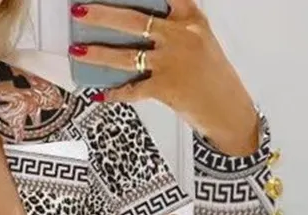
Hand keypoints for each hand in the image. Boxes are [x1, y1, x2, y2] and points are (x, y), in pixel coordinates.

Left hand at [69, 0, 259, 154]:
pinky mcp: (166, 88)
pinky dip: (116, 92)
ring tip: (78, 51)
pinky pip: (133, 90)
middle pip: (134, 21)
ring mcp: (172, 62)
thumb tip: (138, 26)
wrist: (229, 109)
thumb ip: (175, 25)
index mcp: (191, 19)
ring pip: (127, 56)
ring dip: (98, 54)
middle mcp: (181, 36)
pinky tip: (101, 93)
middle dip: (103, 15)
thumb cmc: (212, 75)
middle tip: (80, 11)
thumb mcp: (200, 39)